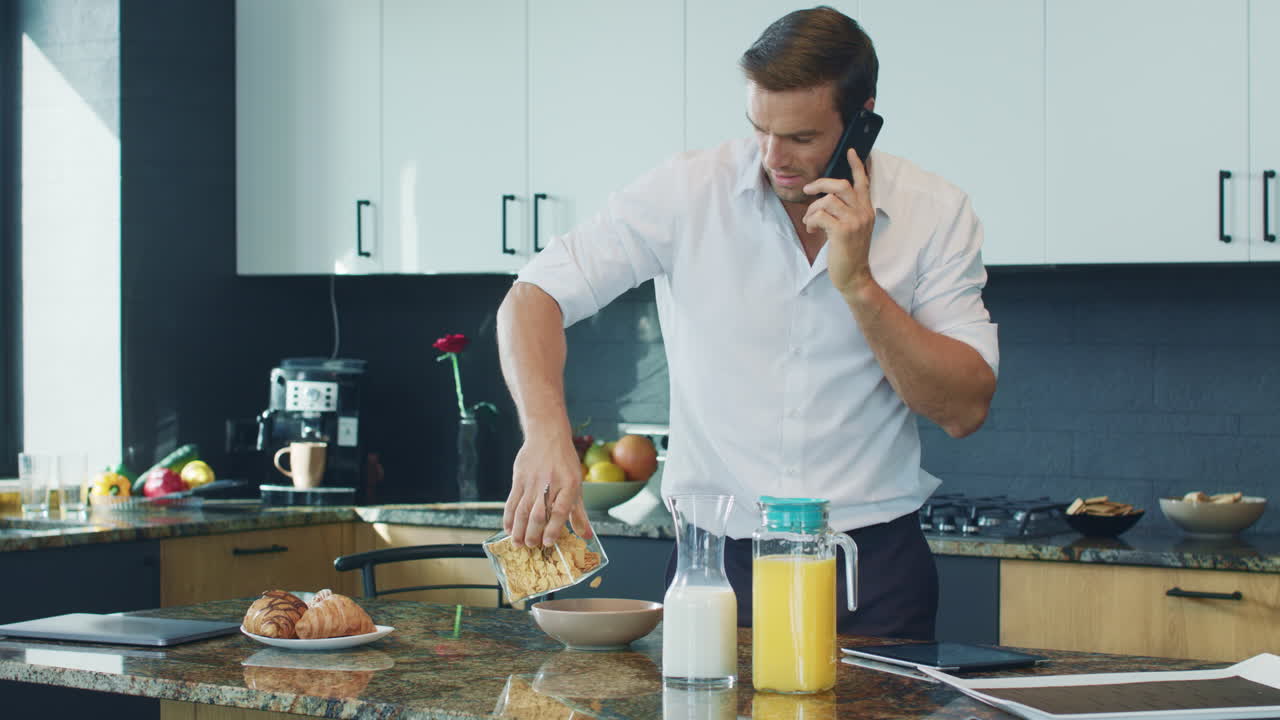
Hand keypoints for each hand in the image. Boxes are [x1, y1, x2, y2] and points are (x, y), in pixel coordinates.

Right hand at [503, 434, 592, 546]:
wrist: (547, 435)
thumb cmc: (565, 463)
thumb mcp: (576, 485)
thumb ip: (579, 513)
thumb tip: (586, 536)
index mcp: (570, 485)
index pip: (560, 510)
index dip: (554, 528)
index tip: (549, 542)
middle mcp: (551, 483)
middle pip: (538, 513)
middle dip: (533, 533)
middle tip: (532, 546)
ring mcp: (533, 481)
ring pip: (523, 510)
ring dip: (519, 529)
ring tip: (518, 543)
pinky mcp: (519, 478)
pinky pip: (512, 501)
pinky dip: (509, 517)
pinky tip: (509, 528)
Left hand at [802, 148, 875, 295]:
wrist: (854, 276)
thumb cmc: (849, 252)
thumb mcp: (853, 227)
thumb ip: (846, 210)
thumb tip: (826, 196)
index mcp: (867, 209)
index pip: (863, 181)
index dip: (857, 165)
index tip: (851, 151)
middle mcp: (864, 212)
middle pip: (840, 185)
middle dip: (820, 184)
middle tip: (808, 189)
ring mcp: (855, 221)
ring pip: (827, 201)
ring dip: (812, 210)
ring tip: (810, 221)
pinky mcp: (843, 231)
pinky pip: (820, 216)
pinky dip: (811, 221)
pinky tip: (812, 230)